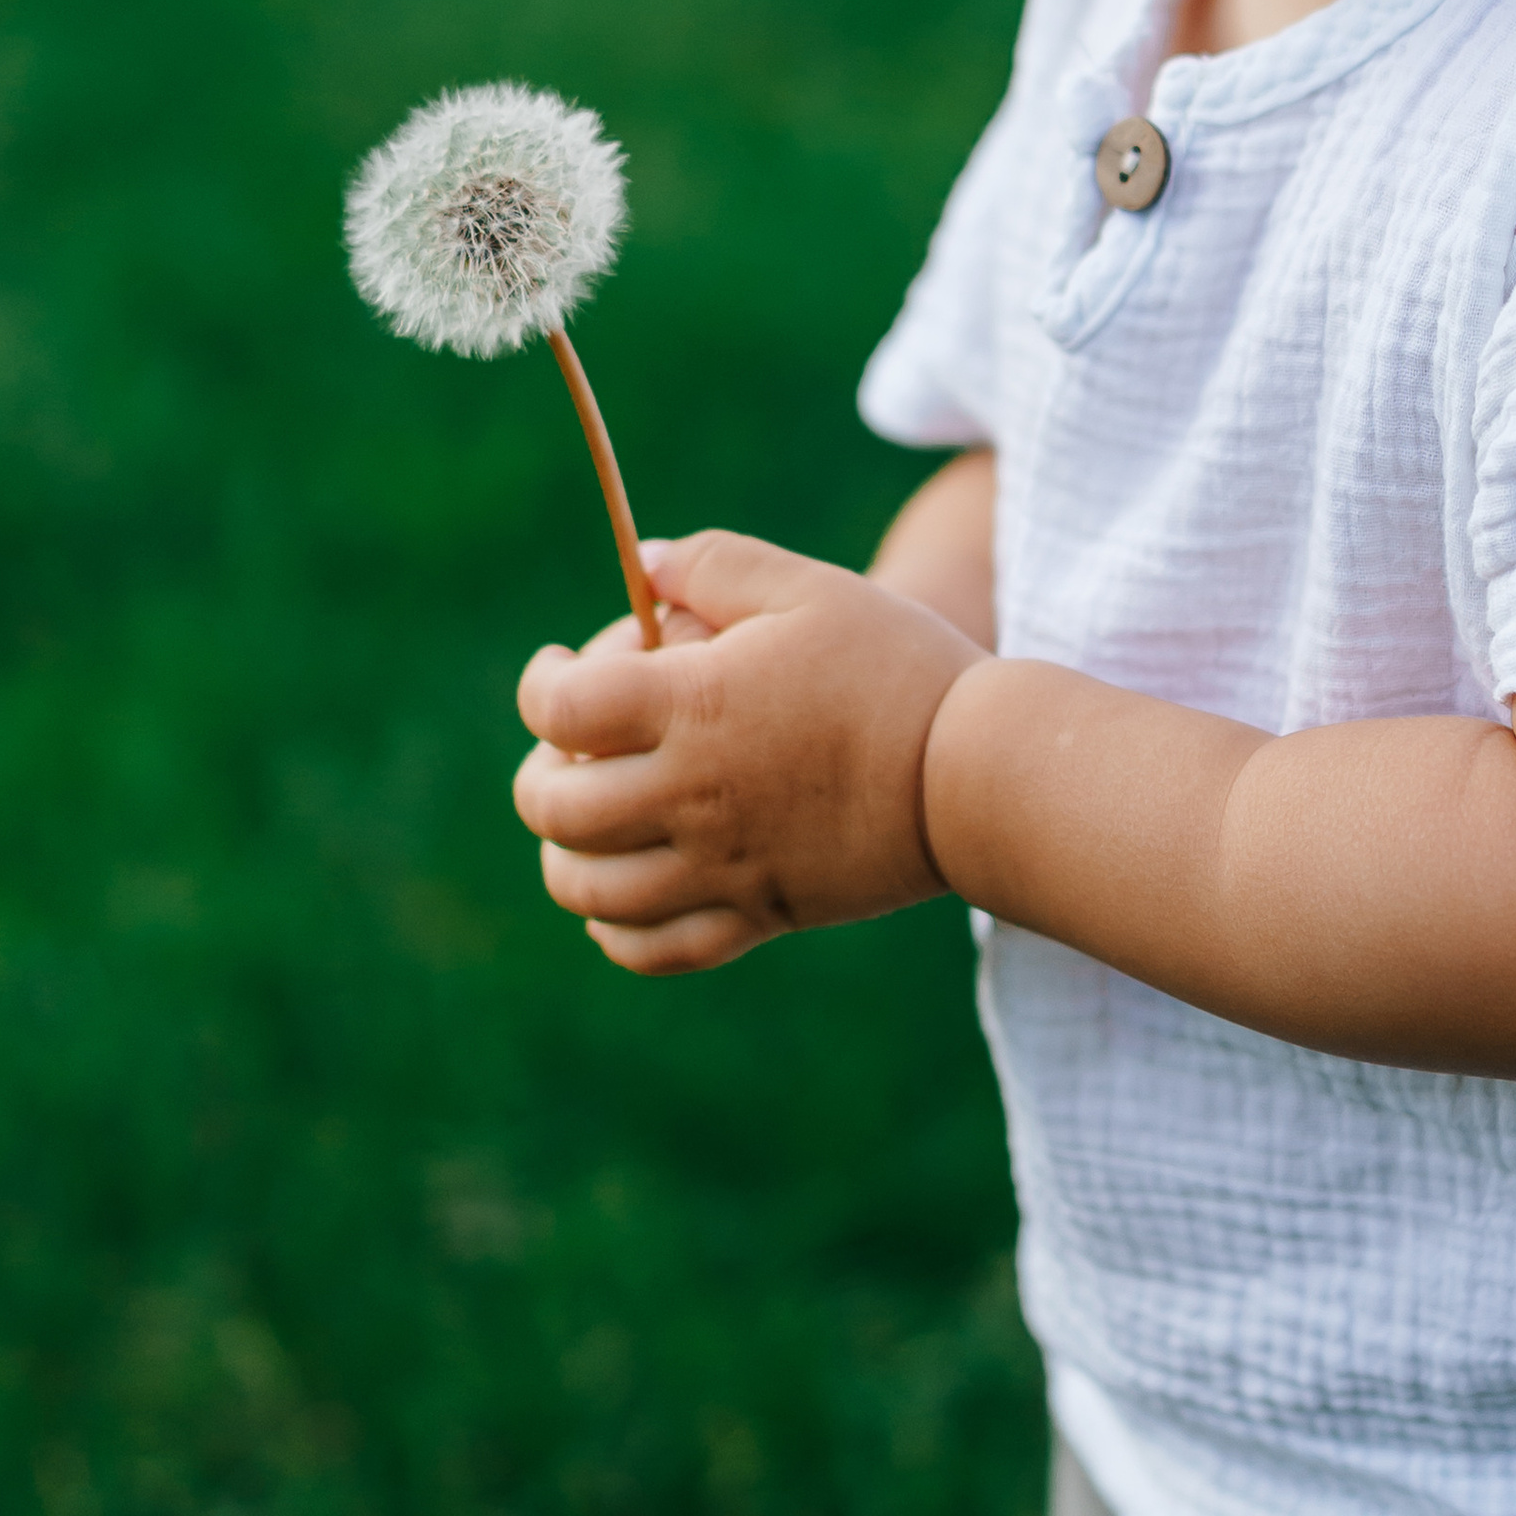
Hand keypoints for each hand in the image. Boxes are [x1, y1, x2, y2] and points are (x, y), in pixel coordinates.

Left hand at [512, 529, 987, 974]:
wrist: (976, 773)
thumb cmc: (896, 666)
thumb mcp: (810, 586)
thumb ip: (716, 564)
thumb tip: (644, 566)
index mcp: (695, 707)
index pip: (560, 710)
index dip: (540, 684)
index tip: (559, 668)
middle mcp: (691, 796)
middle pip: (553, 808)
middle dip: (541, 771)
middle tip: (574, 747)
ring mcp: (720, 867)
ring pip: (586, 890)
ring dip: (566, 853)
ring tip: (593, 818)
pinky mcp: (757, 916)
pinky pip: (649, 951)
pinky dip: (614, 930)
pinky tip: (628, 892)